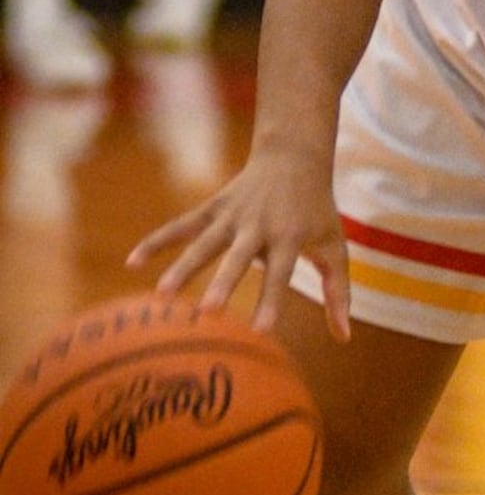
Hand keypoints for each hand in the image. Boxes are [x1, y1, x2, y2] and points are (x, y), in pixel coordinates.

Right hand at [126, 145, 349, 338]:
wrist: (293, 156)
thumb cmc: (316, 211)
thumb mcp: (335, 246)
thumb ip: (338, 292)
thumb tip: (343, 337)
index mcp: (290, 236)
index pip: (280, 273)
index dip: (271, 300)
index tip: (261, 331)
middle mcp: (258, 225)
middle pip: (238, 257)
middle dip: (223, 283)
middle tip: (209, 311)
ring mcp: (232, 215)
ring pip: (203, 242)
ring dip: (182, 266)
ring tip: (162, 296)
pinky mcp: (212, 208)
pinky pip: (181, 225)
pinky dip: (156, 240)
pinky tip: (132, 262)